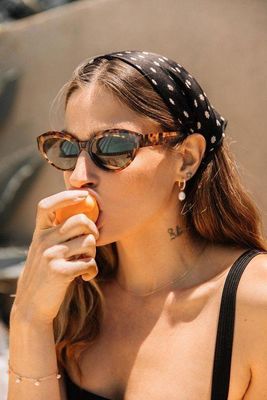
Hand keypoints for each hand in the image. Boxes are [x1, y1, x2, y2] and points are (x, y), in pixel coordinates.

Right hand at [10, 190, 99, 324]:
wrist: (32, 306)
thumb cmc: (44, 275)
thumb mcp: (44, 250)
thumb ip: (56, 234)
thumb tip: (83, 216)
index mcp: (38, 233)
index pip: (47, 205)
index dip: (66, 196)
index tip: (84, 195)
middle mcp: (42, 241)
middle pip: (80, 221)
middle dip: (93, 230)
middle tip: (92, 241)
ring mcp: (50, 256)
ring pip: (88, 242)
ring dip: (93, 253)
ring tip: (86, 262)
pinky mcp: (60, 272)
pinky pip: (89, 263)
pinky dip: (92, 270)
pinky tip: (86, 276)